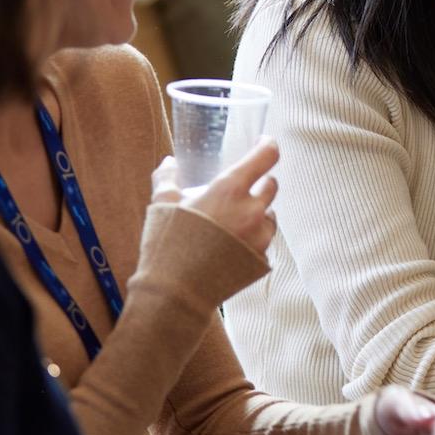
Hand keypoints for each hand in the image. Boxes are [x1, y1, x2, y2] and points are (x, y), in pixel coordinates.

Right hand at [150, 139, 278, 256]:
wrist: (175, 291)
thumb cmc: (168, 243)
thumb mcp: (162, 203)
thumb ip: (167, 177)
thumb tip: (169, 162)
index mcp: (230, 189)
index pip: (266, 156)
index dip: (268, 146)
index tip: (263, 143)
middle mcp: (252, 209)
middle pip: (272, 185)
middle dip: (259, 183)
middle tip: (242, 190)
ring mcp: (260, 236)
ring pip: (270, 215)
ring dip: (257, 214)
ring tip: (232, 223)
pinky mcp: (263, 259)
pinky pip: (264, 242)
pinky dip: (253, 240)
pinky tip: (232, 247)